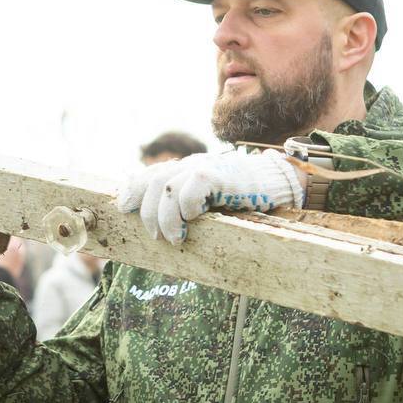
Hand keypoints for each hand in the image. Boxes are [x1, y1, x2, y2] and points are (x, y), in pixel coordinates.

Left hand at [116, 149, 303, 243]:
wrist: (278, 183)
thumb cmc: (246, 197)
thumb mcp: (211, 200)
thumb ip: (189, 204)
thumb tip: (164, 228)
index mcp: (186, 169)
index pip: (149, 175)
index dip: (132, 191)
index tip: (123, 208)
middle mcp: (191, 165)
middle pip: (154, 183)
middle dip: (148, 212)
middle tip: (156, 236)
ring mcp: (204, 167)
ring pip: (167, 189)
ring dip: (166, 218)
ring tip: (174, 238)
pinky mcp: (218, 175)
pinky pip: (191, 191)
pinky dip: (187, 209)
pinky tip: (193, 223)